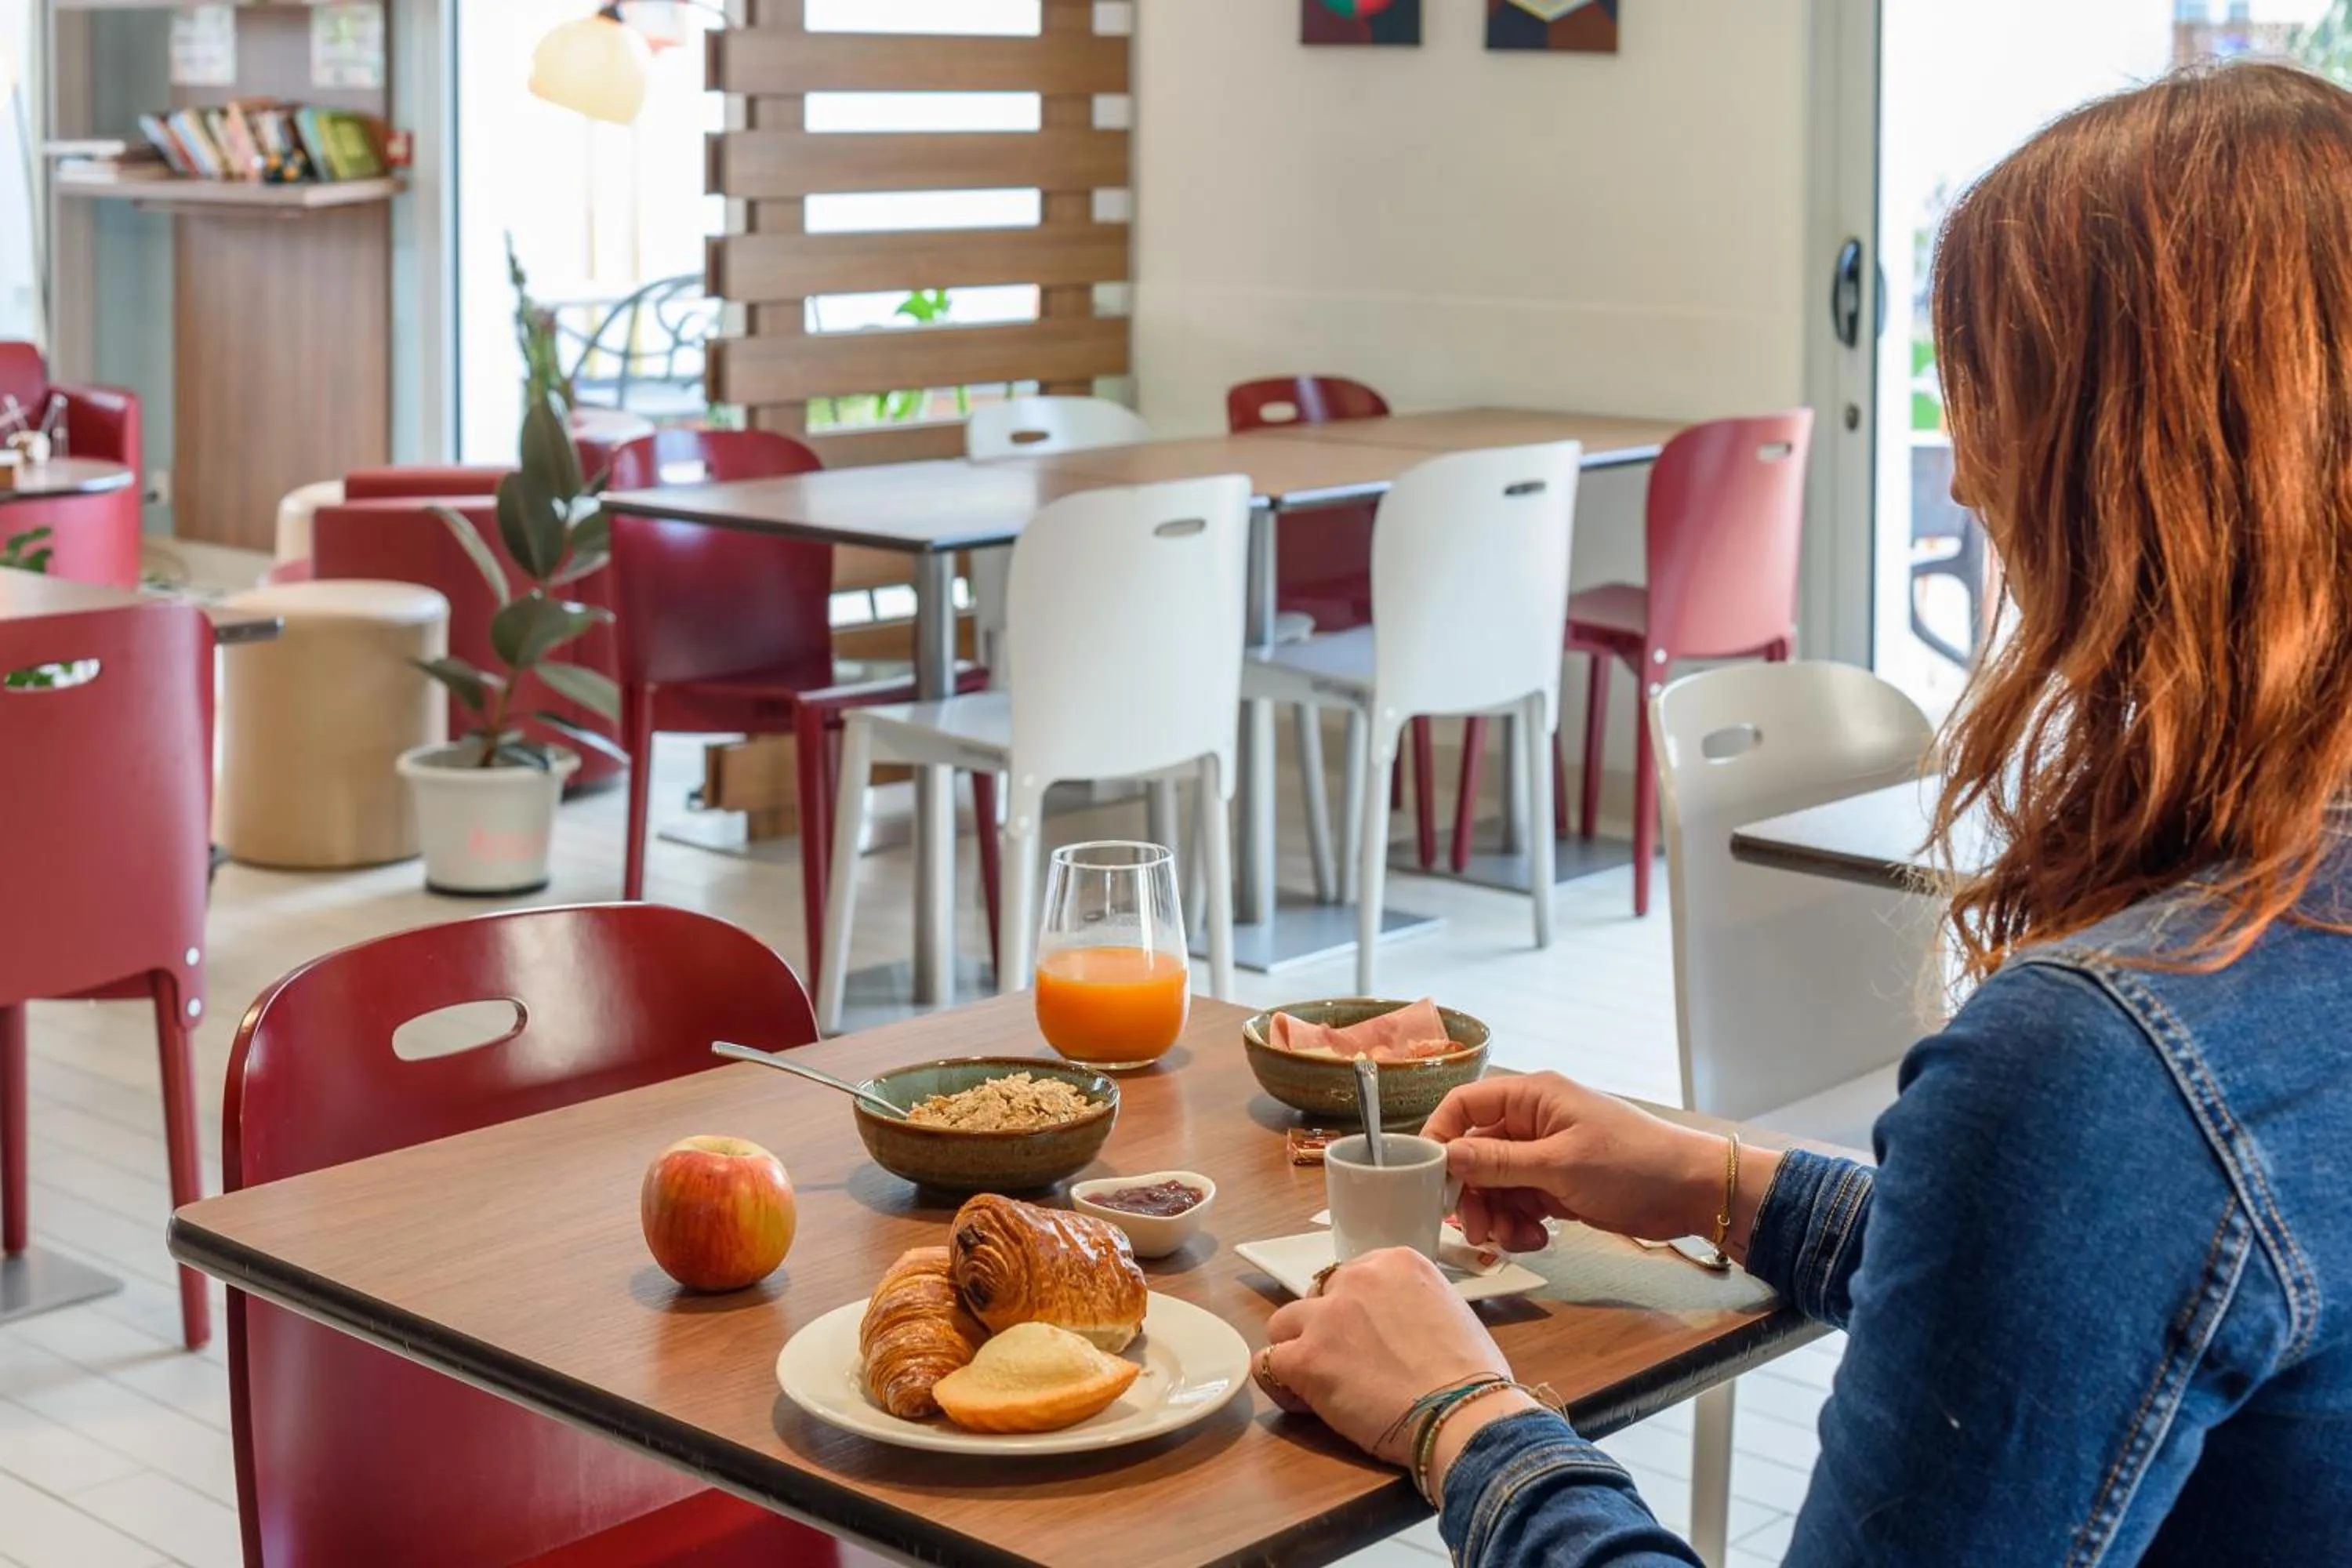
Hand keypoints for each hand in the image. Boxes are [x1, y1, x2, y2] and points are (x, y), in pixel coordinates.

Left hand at [1261, 1248, 1512, 1464]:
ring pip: (1283, 1324)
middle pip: (1318, 1296)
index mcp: (1397, 1262)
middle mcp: (1357, 1277)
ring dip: (1297, 1349)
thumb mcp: (1450, 1313)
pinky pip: (1265, 1363)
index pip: (1353, 1277)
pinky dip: (1279, 1384)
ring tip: (1320, 1384)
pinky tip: (1304, 1402)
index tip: (1368, 1341)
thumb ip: (1412, 1307)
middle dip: (1326, 1328)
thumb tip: (1395, 1329)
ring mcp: (1327, 1315)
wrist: (1463, 1412)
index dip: (1355, 1312)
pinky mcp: (1306, 1356)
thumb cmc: (1472, 1377)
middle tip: (1349, 1365)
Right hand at [1423, 1073, 1737, 1252]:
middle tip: (1476, 1230)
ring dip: (1497, 1215)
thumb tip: (1447, 1156)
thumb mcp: (1560, 1165)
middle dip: (1472, 1194)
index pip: (1464, 1106)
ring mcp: (1545, 1155)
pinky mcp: (1557, 1184)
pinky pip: (1519, 1203)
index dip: (1440, 1138)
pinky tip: (1537, 1239)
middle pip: (1475, 1154)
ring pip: (1495, 1185)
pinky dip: (1519, 1224)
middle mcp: (1532, 1122)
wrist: (1691, 1192)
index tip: (1428, 1179)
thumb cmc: (1632, 1164)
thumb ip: (1499, 1162)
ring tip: (1515, 1240)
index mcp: (1532, 1098)